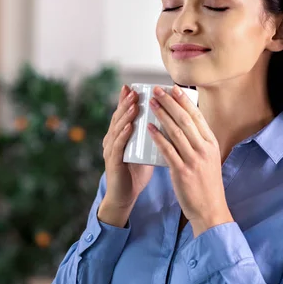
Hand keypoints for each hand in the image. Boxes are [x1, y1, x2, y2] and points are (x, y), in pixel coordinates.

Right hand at [100, 85, 153, 226]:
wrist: (125, 196)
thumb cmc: (136, 173)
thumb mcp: (145, 151)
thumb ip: (153, 138)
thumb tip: (172, 124)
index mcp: (120, 136)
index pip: (123, 114)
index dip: (126, 100)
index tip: (133, 86)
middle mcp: (112, 140)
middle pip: (118, 117)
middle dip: (125, 103)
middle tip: (133, 91)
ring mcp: (111, 151)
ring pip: (117, 129)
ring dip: (125, 115)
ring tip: (133, 103)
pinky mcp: (113, 163)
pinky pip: (118, 146)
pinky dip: (123, 135)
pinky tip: (129, 126)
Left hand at [147, 85, 232, 236]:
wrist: (210, 209)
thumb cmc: (206, 184)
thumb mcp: (209, 159)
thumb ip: (199, 142)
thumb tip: (185, 125)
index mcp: (211, 143)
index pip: (197, 116)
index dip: (184, 101)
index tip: (173, 88)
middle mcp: (204, 149)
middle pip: (185, 120)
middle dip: (170, 102)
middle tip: (157, 90)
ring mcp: (194, 160)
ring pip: (176, 131)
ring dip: (162, 115)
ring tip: (150, 103)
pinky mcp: (182, 172)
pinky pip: (168, 150)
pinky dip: (158, 137)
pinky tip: (149, 128)